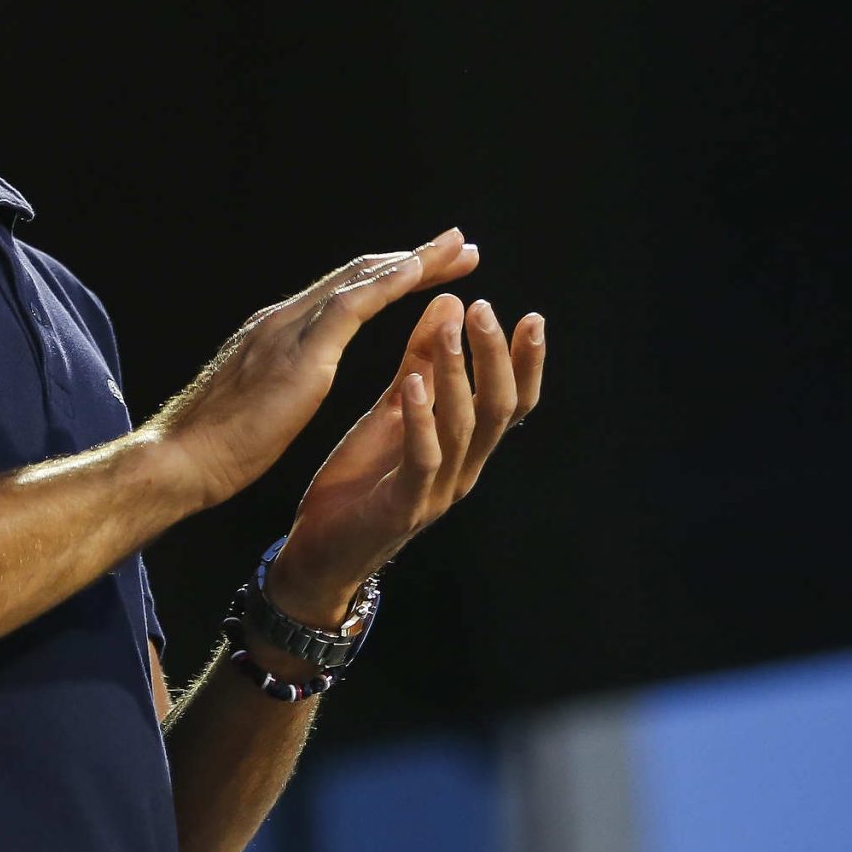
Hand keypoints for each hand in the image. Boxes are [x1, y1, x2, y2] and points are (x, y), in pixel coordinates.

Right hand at [146, 230, 478, 512]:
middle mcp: (283, 320)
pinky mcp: (298, 354)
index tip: (428, 264)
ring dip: (414, 261)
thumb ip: (277, 375)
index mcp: (276, 333)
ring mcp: (288, 331)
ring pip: (360, 280)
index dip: (388, 275)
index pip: (342, 292)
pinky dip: (386, 283)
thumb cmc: (214, 445)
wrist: (181, 460)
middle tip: (458, 242)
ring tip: (457, 250)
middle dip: (412, 257)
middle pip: (358, 275)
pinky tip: (417, 271)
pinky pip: (350, 307)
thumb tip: (291, 372)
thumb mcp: (257, 398)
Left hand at [265, 292, 547, 624]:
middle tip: (485, 308)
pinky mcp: (403, 506)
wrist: (321, 550)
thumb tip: (449, 301)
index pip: (513, 400)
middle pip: (500, 408)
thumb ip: (421, 361)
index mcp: (466, 445)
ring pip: (465, 427)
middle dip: (496, 356)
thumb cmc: (362, 477)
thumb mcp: (394, 409)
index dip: (527, 362)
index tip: (531, 316)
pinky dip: (422, 419)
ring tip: (450, 327)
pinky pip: (422, 459)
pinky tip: (415, 383)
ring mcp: (437, 489)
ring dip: (458, 374)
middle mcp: (464, 467)